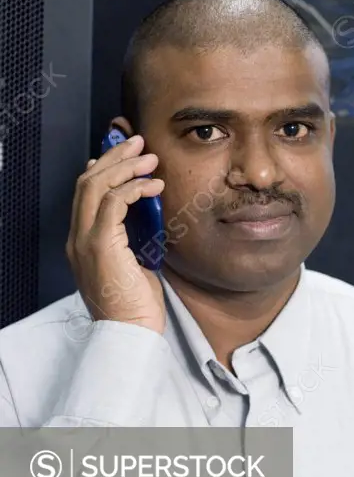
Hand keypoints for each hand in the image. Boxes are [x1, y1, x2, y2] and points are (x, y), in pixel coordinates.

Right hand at [66, 134, 166, 332]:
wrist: (130, 334)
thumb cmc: (137, 305)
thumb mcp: (134, 262)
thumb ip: (134, 236)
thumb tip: (148, 211)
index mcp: (83, 242)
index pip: (85, 194)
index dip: (103, 168)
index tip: (124, 154)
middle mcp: (78, 238)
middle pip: (86, 182)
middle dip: (113, 157)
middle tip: (138, 143)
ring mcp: (85, 241)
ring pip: (95, 186)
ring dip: (124, 167)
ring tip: (149, 158)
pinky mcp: (100, 246)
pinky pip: (112, 203)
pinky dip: (133, 188)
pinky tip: (153, 185)